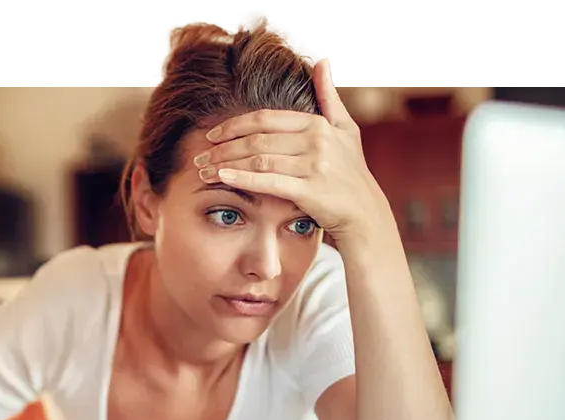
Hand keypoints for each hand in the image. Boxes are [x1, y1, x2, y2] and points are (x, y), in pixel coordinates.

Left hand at [194, 57, 392, 243]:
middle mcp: (316, 141)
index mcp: (317, 124)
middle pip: (256, 139)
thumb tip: (324, 61)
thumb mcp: (345, 129)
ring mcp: (313, 165)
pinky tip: (222, 177)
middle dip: (222, 147)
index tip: (211, 134)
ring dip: (225, 163)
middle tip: (199, 156)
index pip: (265, 119)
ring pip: (258, 159)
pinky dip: (242, 177)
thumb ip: (329, 96)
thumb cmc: (351, 171)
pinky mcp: (309, 190)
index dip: (234, 125)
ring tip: (202, 170)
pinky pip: (268, 181)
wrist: (364, 213)